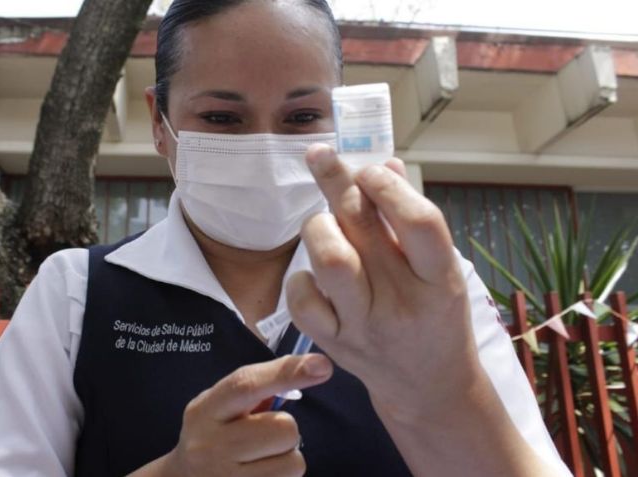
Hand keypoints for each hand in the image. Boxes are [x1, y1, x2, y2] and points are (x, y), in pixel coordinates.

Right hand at [129, 354, 332, 476]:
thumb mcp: (219, 406)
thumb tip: (308, 370)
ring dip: (287, 458)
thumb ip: (254, 389)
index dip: (287, 373)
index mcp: (207, 410)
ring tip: (262, 458)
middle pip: (283, 430)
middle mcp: (212, 445)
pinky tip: (259, 474)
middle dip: (285, 430)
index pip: (247, 385)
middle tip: (265, 436)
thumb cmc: (212, 433)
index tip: (322, 365)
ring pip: (293, 463)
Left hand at [287, 145, 482, 420]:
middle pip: (363, 230)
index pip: (420, 223)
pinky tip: (312, 271)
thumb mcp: (441, 270)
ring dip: (319, 226)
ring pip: (329, 259)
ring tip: (324, 221)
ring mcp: (364, 326)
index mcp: (440, 280)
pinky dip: (300, 275)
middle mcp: (402, 303)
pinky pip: (303, 299)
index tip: (370, 169)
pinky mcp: (334, 343)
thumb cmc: (435, 316)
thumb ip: (411, 222)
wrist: (430, 386)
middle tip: (320, 155)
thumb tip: (383, 167)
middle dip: (336, 181)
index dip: (389, 188)